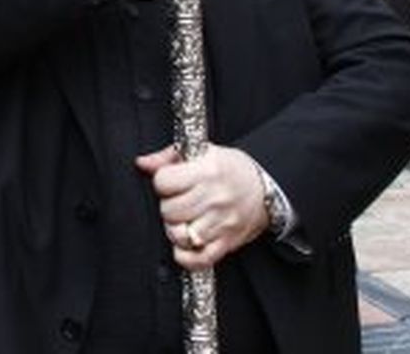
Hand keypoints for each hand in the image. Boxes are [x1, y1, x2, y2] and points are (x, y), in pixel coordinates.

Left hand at [136, 144, 269, 269]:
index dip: (162, 182)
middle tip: (178, 202)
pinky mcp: (227, 243)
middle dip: (168, 206)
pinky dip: (186, 257)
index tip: (169, 183)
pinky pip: (199, 259)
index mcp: (207, 172)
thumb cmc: (232, 169)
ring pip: (180, 235)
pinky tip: (185, 245)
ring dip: (176, 229)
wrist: (266, 188)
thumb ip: (168, 157)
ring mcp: (221, 223)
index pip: (164, 182)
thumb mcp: (202, 151)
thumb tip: (143, 163)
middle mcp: (214, 198)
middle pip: (169, 211)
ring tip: (183, 220)